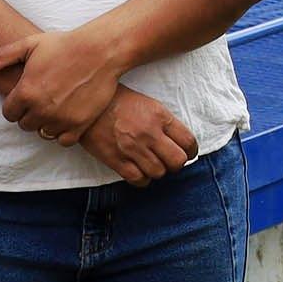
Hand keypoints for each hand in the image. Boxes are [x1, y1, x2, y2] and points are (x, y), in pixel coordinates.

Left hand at [0, 28, 124, 145]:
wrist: (101, 50)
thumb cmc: (65, 45)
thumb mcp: (31, 44)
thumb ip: (2, 56)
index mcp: (26, 92)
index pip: (9, 113)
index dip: (16, 105)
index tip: (27, 95)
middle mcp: (41, 109)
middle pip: (25, 124)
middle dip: (30, 113)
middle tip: (43, 98)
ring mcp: (60, 119)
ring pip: (43, 133)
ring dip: (46, 123)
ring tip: (56, 107)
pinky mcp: (79, 124)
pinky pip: (63, 140)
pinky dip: (63, 133)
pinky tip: (67, 118)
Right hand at [77, 86, 198, 187]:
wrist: (90, 105)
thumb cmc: (121, 102)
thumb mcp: (150, 104)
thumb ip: (165, 122)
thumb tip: (180, 142)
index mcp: (160, 116)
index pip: (188, 141)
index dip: (192, 151)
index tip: (189, 153)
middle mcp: (149, 133)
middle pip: (177, 161)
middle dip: (177, 164)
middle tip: (171, 161)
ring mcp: (133, 148)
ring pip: (159, 173)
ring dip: (158, 171)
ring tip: (153, 164)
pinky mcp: (116, 160)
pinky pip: (138, 179)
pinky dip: (142, 179)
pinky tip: (140, 171)